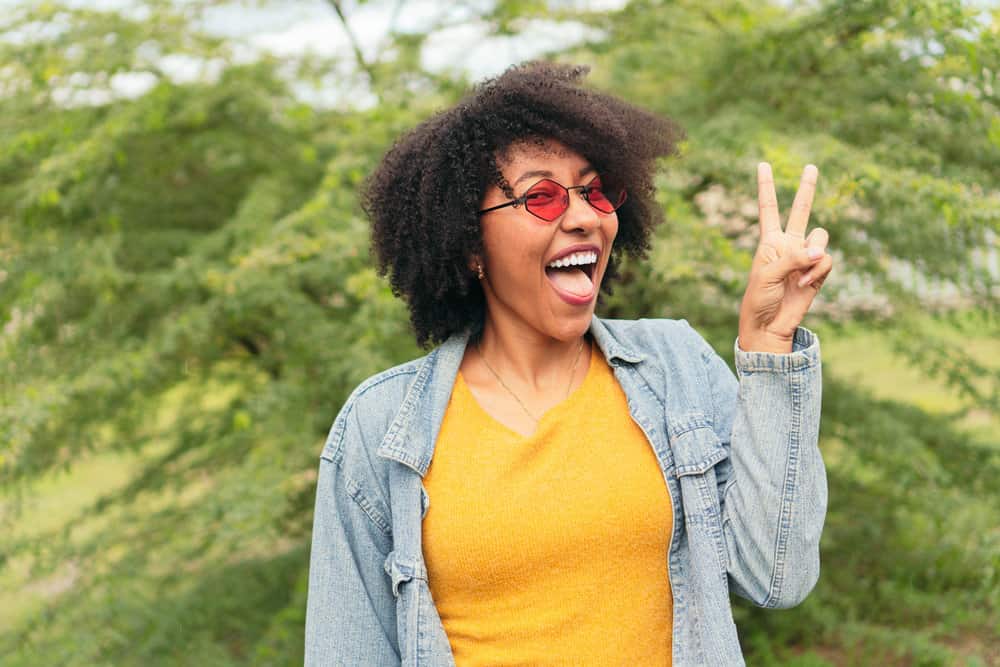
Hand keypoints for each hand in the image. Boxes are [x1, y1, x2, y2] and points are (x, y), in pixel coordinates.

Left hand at [737, 162, 832, 353]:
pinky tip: (803, 286)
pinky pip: (826, 260)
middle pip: (801, 210)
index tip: (763, 165)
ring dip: (811, 257)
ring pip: (821, 237)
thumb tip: (821, 251)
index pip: (768, 209)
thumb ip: (793, 259)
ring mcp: (805, 257)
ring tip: (796, 277)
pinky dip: (816, 272)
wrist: (768, 325)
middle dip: (807, 189)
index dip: (766, 187)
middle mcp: (789, 244)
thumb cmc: (759, 299)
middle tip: (811, 166)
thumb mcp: (768, 275)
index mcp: (769, 241)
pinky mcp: (818, 272)